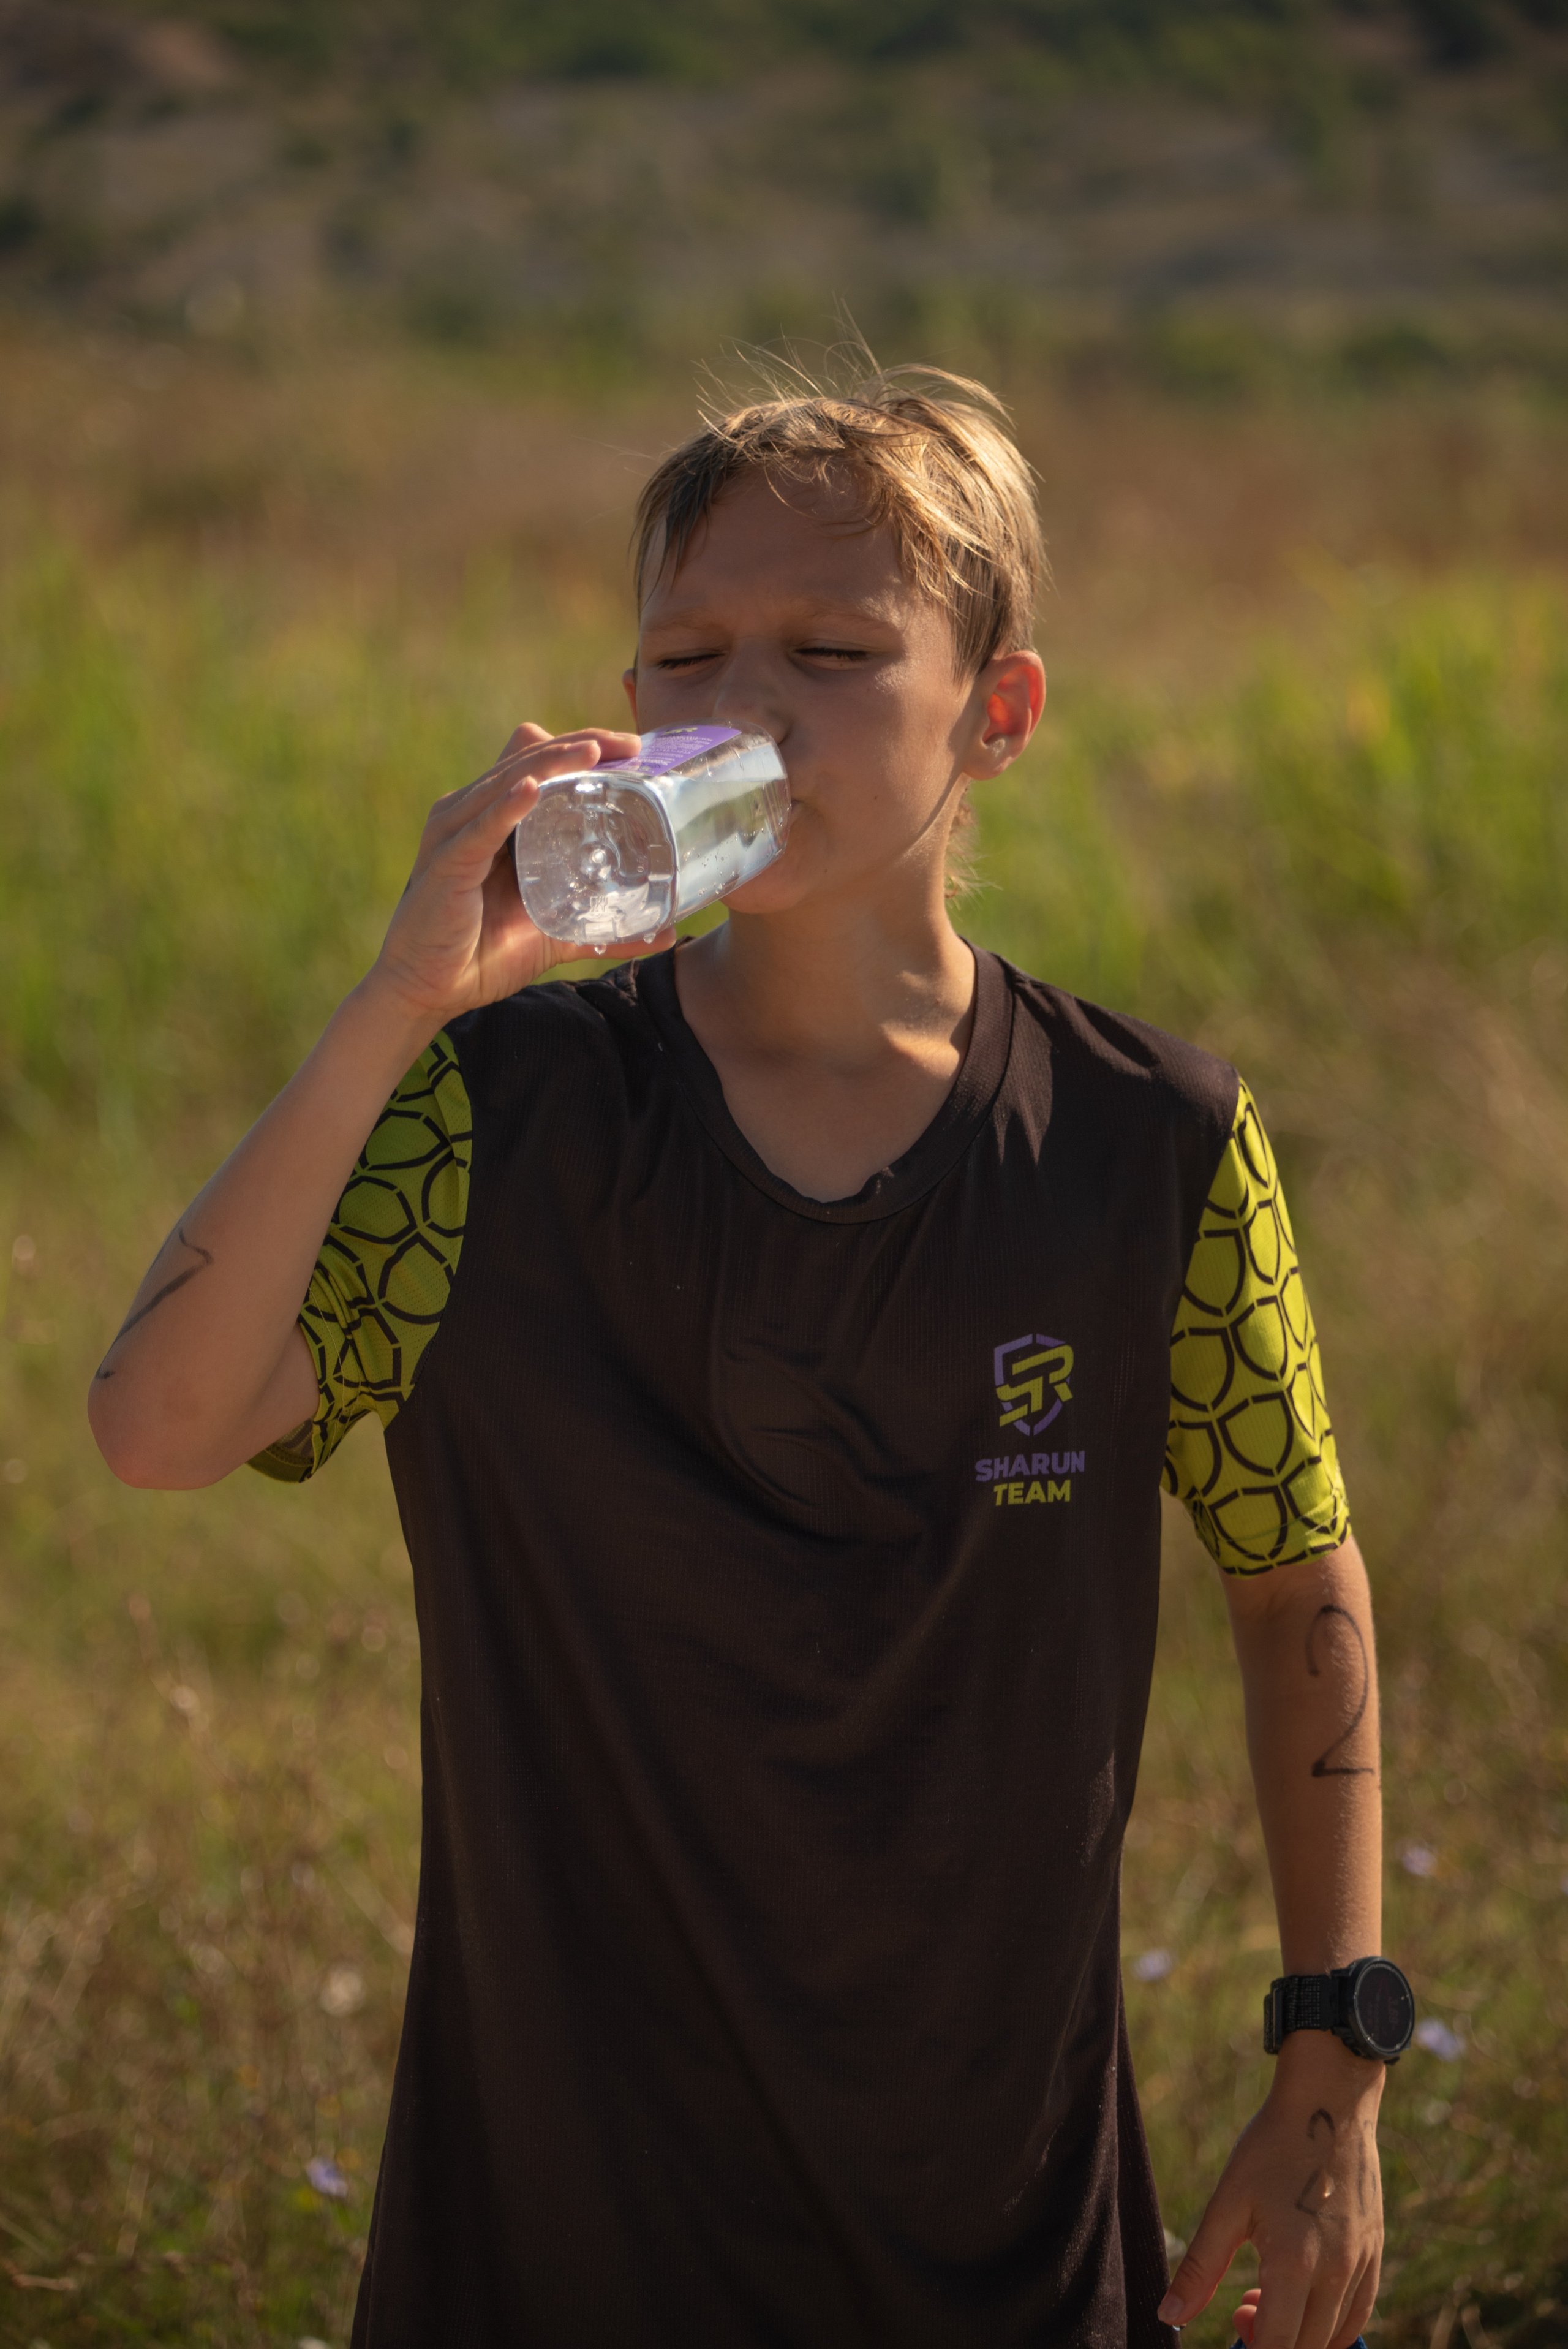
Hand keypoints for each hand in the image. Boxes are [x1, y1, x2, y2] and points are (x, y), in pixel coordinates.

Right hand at [367, 723, 672, 1031]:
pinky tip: (532, 789)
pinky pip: (479, 827)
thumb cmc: (483, 955)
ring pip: (508, 781)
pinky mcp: (446, 862)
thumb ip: (604, 929)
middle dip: (582, 746)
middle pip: (529, 759)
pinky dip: (506, 806)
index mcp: (497, 819)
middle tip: (630, 745)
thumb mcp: (555, 933)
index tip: (634, 750)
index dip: (583, 747)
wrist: (429, 991)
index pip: (540, 764)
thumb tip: (664, 935)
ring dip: (552, 763)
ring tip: (594, 752)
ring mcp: (456, 833)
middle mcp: (472, 814)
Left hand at [1159, 2037, 1382, 2348]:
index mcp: (1294, 2263)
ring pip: (1335, 2337)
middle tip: (1242, 2309)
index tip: (1233, 2326)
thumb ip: (1200, 2267)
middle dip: (1270, 2344)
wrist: (1329, 2103)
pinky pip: (1358, 2313)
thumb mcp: (1228, 2203)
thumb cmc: (1271, 2147)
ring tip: (1267, 2299)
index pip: (1277, 2347)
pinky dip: (1330, 2324)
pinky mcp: (1375, 2252)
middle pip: (1306, 2348)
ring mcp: (1361, 2265)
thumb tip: (1168, 2315)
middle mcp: (1336, 2273)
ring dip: (1300, 2337)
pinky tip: (1303, 2298)